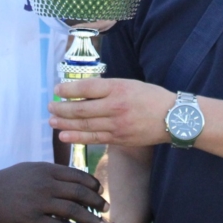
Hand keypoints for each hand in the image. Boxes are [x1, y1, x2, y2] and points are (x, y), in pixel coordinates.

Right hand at [0, 162, 108, 222]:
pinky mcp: (31, 219)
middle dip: (97, 201)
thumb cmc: (10, 180)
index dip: (93, 185)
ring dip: (91, 219)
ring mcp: (39, 202)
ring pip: (73, 210)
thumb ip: (52, 172)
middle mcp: (46, 184)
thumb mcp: (33, 168)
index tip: (100, 191)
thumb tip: (72, 179)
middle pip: (80, 193)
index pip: (78, 176)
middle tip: (106, 208)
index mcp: (48, 170)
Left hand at [48, 78, 174, 146]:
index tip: (57, 89)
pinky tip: (64, 136)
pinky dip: (77, 136)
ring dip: (65, 123)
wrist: (173, 118)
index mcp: (118, 88)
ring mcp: (117, 124)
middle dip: (62, 108)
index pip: (87, 87)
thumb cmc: (151, 97)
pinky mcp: (119, 138)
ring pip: (85, 124)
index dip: (69, 89)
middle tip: (49, 106)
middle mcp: (115, 106)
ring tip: (51, 121)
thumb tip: (82, 91)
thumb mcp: (130, 84)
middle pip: (82, 108)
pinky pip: (93, 138)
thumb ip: (108, 88)